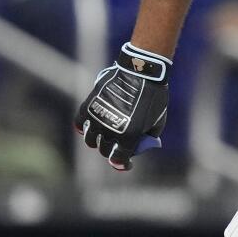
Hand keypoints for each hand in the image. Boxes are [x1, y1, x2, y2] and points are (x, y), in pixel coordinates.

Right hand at [73, 42, 169, 170]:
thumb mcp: (157, 121)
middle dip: (111, 151)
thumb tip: (137, 147)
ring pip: (90, 140)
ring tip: (103, 137)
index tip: (125, 163)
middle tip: (115, 148)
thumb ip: (147, 137)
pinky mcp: (89, 105)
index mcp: (129, 136)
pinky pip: (80, 123)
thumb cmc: (153, 96)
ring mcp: (98, 118)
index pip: (119, 159)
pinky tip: (90, 127)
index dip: (122, 164)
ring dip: (96, 141)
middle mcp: (110, 129)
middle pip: (104, 150)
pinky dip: (83, 127)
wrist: (141, 71)